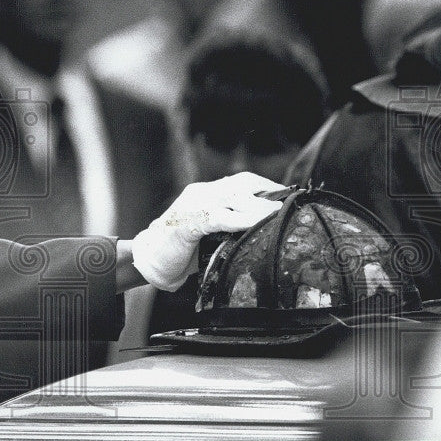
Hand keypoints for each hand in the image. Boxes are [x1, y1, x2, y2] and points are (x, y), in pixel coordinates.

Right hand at [131, 172, 284, 290]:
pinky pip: (218, 217)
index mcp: (206, 192)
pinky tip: (254, 224)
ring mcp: (193, 206)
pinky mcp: (187, 223)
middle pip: (242, 185)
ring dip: (258, 206)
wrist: (151, 260)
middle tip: (289, 205)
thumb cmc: (183, 250)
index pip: (242, 181)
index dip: (266, 186)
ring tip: (277, 213)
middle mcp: (201, 193)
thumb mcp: (212, 232)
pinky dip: (238, 220)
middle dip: (268, 193)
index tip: (287, 197)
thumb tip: (265, 230)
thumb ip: (231, 225)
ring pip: (232, 198)